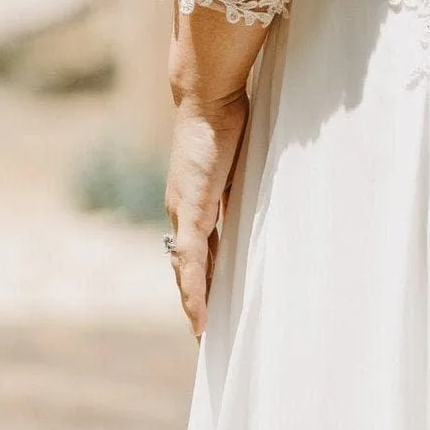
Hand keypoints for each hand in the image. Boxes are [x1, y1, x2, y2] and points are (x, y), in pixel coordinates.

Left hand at [164, 90, 248, 336]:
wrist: (207, 97)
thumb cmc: (224, 120)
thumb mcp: (233, 162)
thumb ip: (236, 187)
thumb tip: (248, 202)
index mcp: (190, 200)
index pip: (193, 248)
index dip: (199, 275)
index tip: (208, 299)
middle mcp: (181, 210)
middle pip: (185, 265)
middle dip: (195, 296)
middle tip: (204, 329)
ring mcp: (183, 213)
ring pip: (185, 271)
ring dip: (193, 302)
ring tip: (202, 332)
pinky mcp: (192, 212)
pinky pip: (191, 262)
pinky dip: (194, 292)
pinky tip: (199, 317)